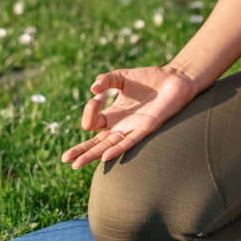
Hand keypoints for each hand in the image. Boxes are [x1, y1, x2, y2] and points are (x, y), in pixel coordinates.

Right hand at [60, 64, 198, 168]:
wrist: (175, 79)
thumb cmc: (150, 79)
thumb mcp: (122, 76)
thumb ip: (106, 80)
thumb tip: (93, 88)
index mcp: (113, 115)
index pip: (91, 122)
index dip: (90, 109)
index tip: (99, 92)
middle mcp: (121, 126)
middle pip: (95, 143)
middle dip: (80, 151)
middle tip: (65, 160)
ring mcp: (132, 129)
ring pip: (107, 147)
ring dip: (92, 155)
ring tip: (75, 164)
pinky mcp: (146, 129)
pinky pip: (129, 143)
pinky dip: (117, 149)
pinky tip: (105, 156)